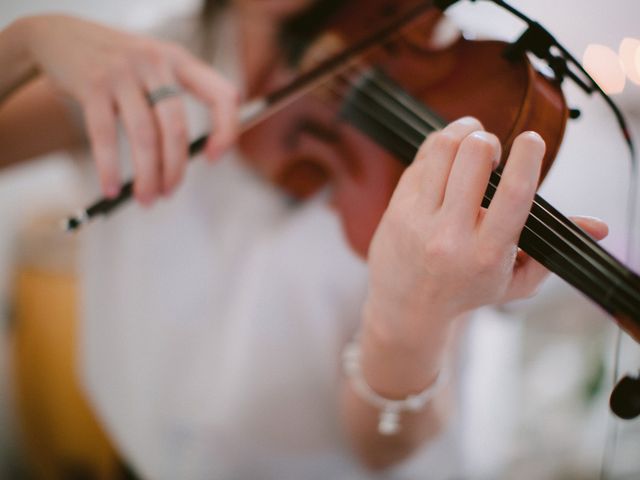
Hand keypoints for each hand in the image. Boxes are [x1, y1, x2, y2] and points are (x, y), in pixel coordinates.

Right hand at [18, 14, 238, 203]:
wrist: (61, 35)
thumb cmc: (117, 66)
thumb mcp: (154, 69)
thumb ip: (172, 103)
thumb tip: (180, 164)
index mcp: (180, 60)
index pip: (222, 95)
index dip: (226, 131)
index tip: (214, 158)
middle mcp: (156, 62)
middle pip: (176, 129)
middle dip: (174, 170)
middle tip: (168, 194)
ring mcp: (123, 71)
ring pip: (145, 137)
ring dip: (148, 176)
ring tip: (146, 199)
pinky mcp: (92, 84)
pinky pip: (106, 136)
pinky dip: (109, 169)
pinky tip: (110, 190)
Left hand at [365, 117, 607, 344]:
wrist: (407, 307)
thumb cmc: (466, 291)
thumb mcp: (514, 282)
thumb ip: (552, 251)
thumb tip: (598, 227)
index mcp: (488, 253)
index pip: (514, 194)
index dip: (528, 157)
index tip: (532, 140)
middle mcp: (451, 235)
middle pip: (474, 156)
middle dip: (488, 140)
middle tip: (491, 149)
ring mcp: (419, 219)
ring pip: (443, 149)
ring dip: (463, 131)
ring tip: (472, 139)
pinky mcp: (397, 206)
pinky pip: (422, 158)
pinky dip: (440, 148)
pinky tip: (448, 157)